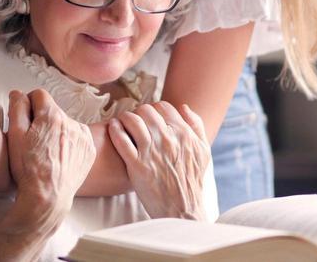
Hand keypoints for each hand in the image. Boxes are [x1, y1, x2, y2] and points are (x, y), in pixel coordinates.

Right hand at [7, 88, 95, 218]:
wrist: (48, 197)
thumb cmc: (28, 169)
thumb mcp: (14, 136)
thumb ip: (17, 108)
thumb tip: (18, 93)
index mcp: (52, 116)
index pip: (39, 95)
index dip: (28, 105)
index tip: (25, 120)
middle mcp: (72, 122)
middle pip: (53, 111)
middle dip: (42, 120)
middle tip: (34, 141)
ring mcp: (83, 136)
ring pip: (66, 123)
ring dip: (57, 131)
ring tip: (47, 152)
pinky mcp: (90, 149)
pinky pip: (78, 137)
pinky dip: (69, 143)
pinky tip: (59, 157)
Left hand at [108, 101, 210, 219]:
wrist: (181, 209)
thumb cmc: (192, 182)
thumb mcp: (203, 152)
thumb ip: (196, 126)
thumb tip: (184, 107)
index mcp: (183, 134)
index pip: (163, 107)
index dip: (154, 109)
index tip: (149, 117)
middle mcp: (167, 140)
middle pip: (146, 111)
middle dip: (139, 113)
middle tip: (134, 121)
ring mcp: (151, 152)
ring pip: (132, 120)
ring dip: (125, 118)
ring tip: (121, 122)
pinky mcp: (136, 165)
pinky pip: (121, 139)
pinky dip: (115, 129)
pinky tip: (113, 128)